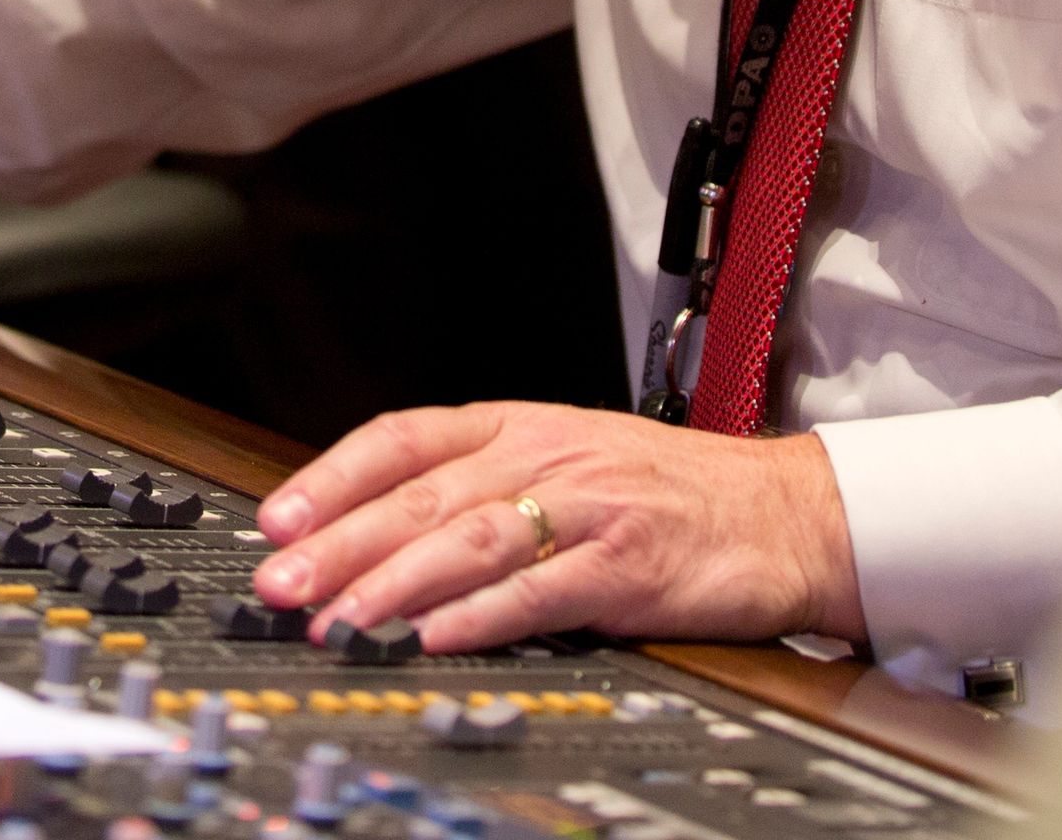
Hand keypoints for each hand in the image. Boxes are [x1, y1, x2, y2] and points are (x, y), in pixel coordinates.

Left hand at [248, 402, 865, 655]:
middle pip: (422, 496)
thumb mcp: (566, 459)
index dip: (333, 476)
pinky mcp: (630, 565)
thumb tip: (371, 528)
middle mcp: (547, 454)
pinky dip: (483, 615)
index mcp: (519, 424)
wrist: (786, 512)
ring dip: (395, 584)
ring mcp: (589, 507)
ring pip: (471, 540)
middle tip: (281, 586)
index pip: (404, 438)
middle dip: (341, 543)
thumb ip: (479, 483)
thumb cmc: (669, 491)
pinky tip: (436, 636)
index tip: (274, 520)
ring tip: (340, 623)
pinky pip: (541, 590)